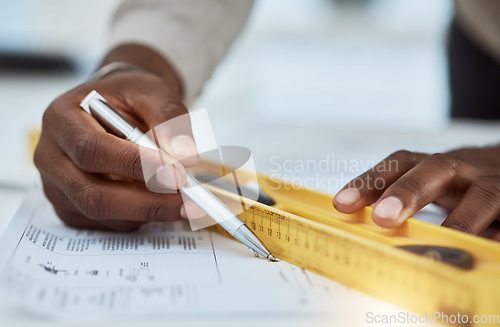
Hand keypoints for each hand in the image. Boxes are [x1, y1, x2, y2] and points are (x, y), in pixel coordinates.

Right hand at [34, 44, 202, 230]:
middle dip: (146, 202)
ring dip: (148, 211)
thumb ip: (169, 119)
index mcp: (62, 118)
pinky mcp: (71, 208)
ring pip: (102, 213)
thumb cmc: (130, 96)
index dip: (135, 165)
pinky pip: (107, 223)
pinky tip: (159, 198)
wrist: (118, 106)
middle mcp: (51, 155)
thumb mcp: (153, 91)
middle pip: (91, 193)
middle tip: (189, 202)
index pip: (92, 149)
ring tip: (183, 199)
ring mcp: (58, 186)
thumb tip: (184, 157)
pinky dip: (140, 216)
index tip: (176, 174)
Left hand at [333, 147, 499, 238]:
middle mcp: (466, 168)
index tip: (343, 204)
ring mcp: (497, 182)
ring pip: (485, 194)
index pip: (399, 163)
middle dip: (408, 192)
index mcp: (436, 165)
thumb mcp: (436, 185)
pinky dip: (497, 235)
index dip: (371, 181)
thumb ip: (407, 202)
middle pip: (437, 169)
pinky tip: (483, 251)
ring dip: (459, 221)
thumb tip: (366, 227)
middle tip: (383, 218)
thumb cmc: (466, 184)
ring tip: (438, 245)